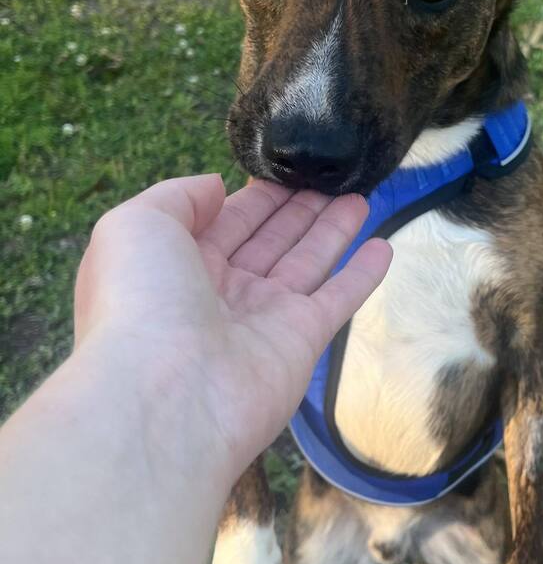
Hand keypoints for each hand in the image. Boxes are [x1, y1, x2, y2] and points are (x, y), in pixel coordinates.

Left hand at [74, 174, 391, 467]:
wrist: (168, 393)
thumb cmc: (142, 300)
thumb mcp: (136, 225)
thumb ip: (178, 196)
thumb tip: (218, 188)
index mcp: (177, 265)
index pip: (226, 222)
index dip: (255, 197)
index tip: (286, 170)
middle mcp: (221, 291)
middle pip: (270, 240)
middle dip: (298, 209)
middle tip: (331, 178)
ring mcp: (264, 318)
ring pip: (307, 262)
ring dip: (333, 230)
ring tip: (360, 196)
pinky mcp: (302, 341)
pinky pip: (338, 299)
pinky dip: (362, 274)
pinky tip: (385, 247)